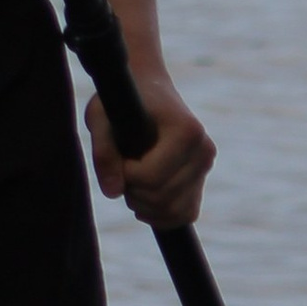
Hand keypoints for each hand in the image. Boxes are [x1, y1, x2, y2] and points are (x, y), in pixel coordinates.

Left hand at [86, 68, 213, 229]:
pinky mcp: (201, 180)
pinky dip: (160, 215)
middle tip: (122, 167)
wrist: (148, 90)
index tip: (118, 154)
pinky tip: (143, 197)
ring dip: (144, 205)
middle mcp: (204, 150)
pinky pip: (184, 215)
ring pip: (174, 212)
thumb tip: (113, 193)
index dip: (125, 174)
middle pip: (162, 198)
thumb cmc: (122, 100)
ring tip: (131, 180)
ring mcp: (206, 167)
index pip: (150, 178)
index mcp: (186, 131)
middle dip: (133, 192)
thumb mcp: (100, 118)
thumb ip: (103, 153)